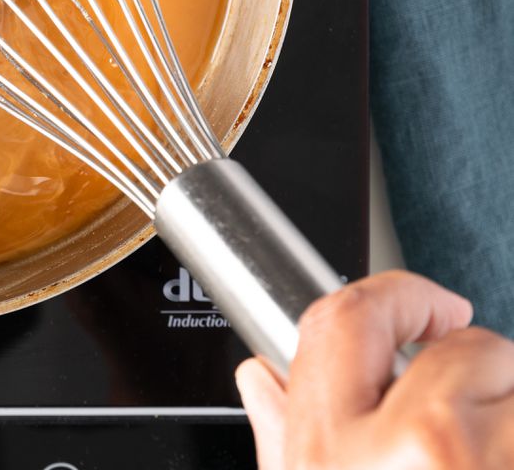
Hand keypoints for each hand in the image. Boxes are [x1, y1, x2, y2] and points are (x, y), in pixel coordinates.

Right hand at [236, 270, 513, 467]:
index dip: (402, 298)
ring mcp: (486, 460)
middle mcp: (413, 452)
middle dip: (482, 376)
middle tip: (476, 436)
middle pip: (469, 349)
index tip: (434, 310)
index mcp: (331, 453)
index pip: (352, 318)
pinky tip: (505, 466)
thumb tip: (262, 381)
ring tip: (492, 463)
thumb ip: (286, 441)